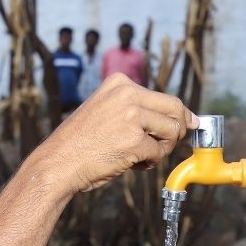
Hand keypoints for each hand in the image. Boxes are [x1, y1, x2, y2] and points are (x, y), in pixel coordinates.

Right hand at [32, 74, 198, 195]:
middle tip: (161, 146)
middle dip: (175, 132)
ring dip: (161, 149)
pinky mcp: (134, 140)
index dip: (178, 116)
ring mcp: (131, 115)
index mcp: (119, 83)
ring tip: (138, 155)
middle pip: (176, 110)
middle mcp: (127, 93)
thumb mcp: (107, 111)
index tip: (184, 126)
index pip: (166, 98)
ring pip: (172, 132)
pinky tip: (128, 163)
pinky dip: (148, 163)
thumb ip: (139, 109)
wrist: (57, 163)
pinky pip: (159, 153)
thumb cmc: (81, 142)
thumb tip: (188, 118)